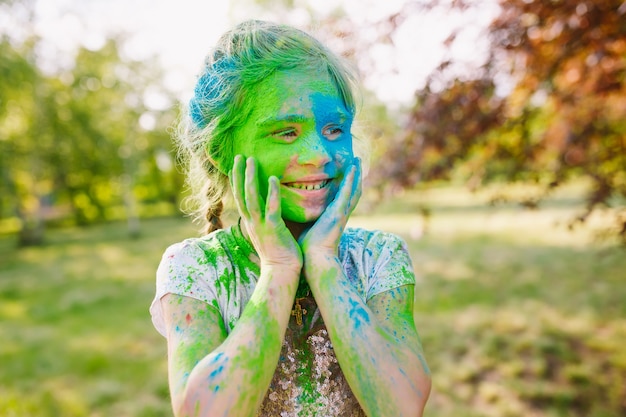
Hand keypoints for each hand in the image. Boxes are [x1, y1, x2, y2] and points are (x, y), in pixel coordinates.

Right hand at [230, 155, 302, 272]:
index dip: (236, 181)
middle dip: (239, 174)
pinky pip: (271, 208)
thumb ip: (266, 219)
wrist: (282, 271)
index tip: (235, 166)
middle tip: (239, 156)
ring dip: (250, 178)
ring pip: (251, 198)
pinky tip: (273, 178)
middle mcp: (252, 222)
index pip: (240, 198)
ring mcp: (261, 225)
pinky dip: (272, 192)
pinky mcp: (274, 229)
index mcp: (251, 223)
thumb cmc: (278, 253)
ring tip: (251, 160)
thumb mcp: (267, 233)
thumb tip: (269, 207)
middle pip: (241, 194)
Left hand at [298, 158, 361, 257]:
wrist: (315, 260)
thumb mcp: (306, 229)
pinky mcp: (339, 213)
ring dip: (356, 175)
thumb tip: (292, 213)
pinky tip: (352, 168)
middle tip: (357, 162)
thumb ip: (305, 220)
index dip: (346, 187)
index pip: (342, 199)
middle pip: (352, 192)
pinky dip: (350, 180)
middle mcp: (340, 214)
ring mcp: (341, 213)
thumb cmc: (308, 249)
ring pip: (353, 190)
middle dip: (355, 177)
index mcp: (333, 218)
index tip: (346, 175)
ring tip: (357, 161)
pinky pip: (347, 193)